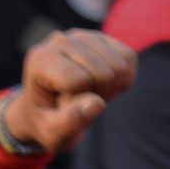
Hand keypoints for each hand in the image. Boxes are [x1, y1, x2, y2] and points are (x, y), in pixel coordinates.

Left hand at [1, 30, 136, 155]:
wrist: (48, 107)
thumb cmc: (47, 122)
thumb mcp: (52, 132)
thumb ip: (70, 121)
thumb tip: (96, 103)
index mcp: (41, 60)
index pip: (79, 80)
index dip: (80, 101)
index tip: (66, 105)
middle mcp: (60, 41)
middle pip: (104, 72)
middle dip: (100, 93)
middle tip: (82, 100)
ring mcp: (82, 36)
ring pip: (120, 63)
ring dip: (113, 85)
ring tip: (92, 91)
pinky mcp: (101, 38)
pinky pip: (129, 57)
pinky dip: (124, 77)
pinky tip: (105, 83)